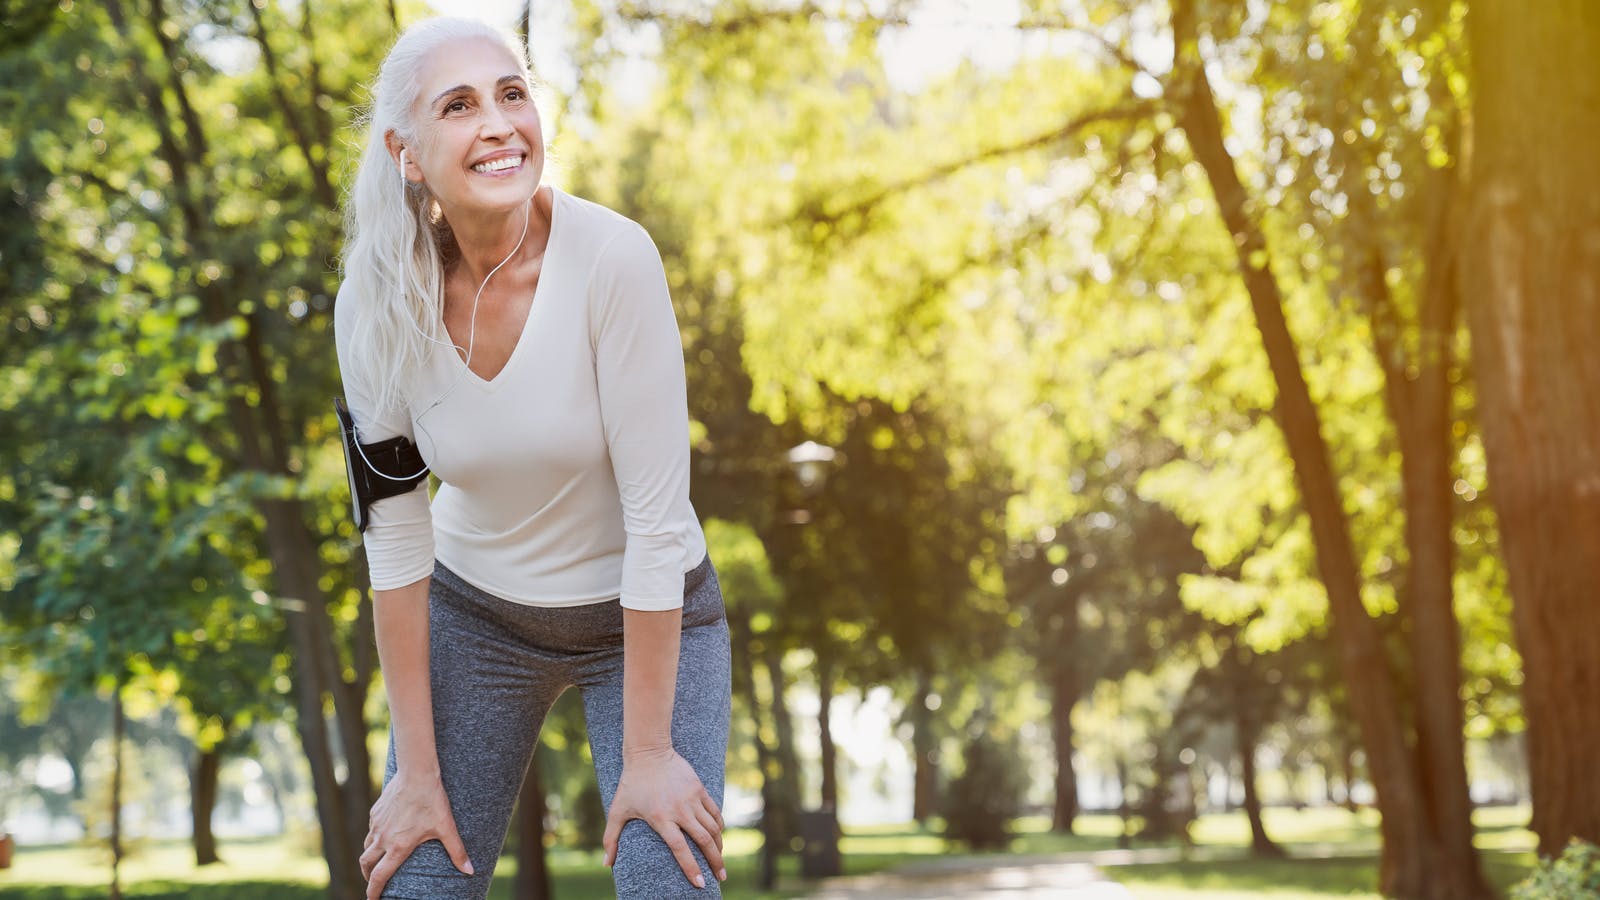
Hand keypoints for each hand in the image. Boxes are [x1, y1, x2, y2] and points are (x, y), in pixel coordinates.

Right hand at [360, 769, 473, 899]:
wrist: (416, 774)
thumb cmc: (432, 801)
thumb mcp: (446, 828)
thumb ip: (457, 851)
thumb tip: (470, 870)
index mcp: (398, 847)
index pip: (380, 876)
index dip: (374, 892)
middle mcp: (383, 838)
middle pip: (366, 864)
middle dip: (368, 876)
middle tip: (373, 882)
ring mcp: (377, 825)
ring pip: (366, 846)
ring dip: (369, 857)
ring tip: (377, 861)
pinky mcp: (376, 812)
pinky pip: (371, 829)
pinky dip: (374, 837)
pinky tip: (384, 834)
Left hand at [604, 747, 725, 888]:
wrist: (648, 753)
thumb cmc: (630, 784)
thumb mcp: (617, 810)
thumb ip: (611, 838)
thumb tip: (606, 865)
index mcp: (661, 818)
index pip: (680, 849)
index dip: (691, 868)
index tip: (699, 884)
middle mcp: (680, 810)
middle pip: (703, 841)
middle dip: (714, 862)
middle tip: (721, 878)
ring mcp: (692, 799)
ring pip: (713, 827)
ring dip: (719, 846)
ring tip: (720, 861)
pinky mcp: (699, 789)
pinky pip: (714, 812)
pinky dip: (719, 827)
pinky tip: (719, 837)